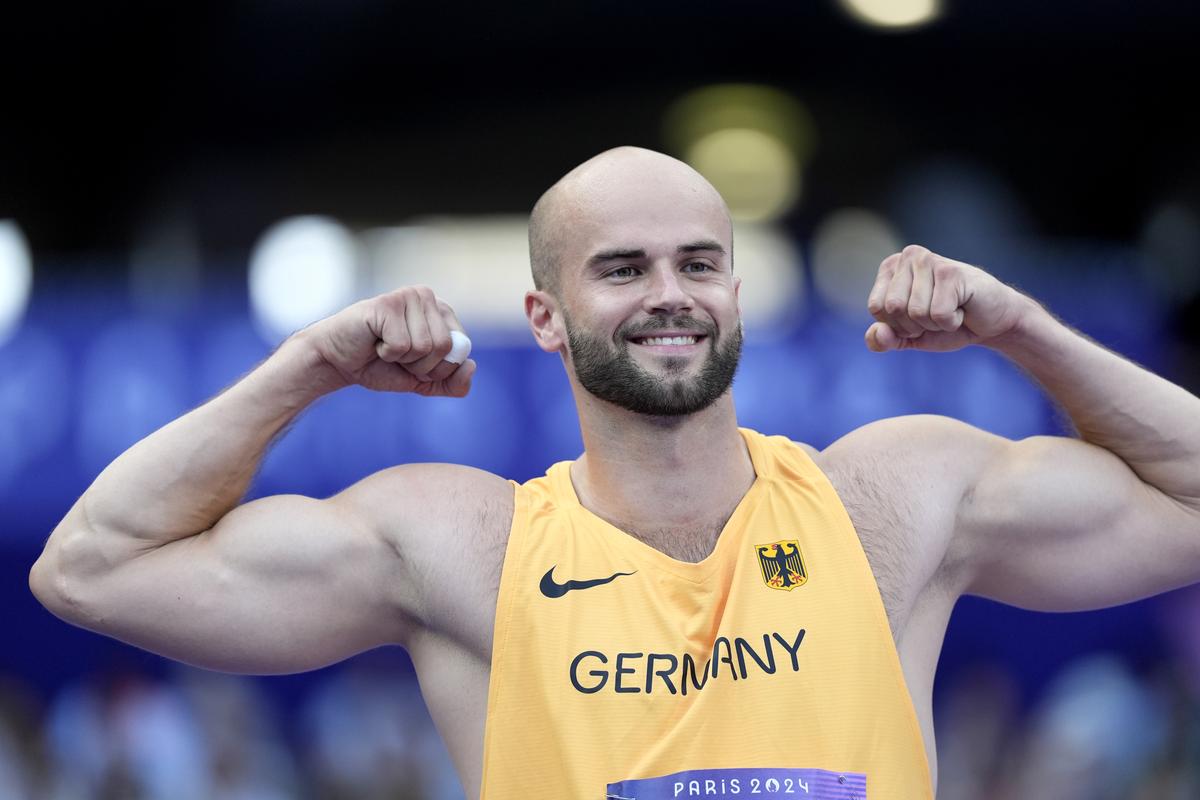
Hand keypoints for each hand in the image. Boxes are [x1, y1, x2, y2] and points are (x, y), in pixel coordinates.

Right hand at [300, 286, 475, 395]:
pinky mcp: (388, 303)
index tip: (414, 362)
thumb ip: (452, 383)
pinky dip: (386, 353)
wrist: (337, 362)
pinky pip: (402, 345)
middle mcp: (427, 296)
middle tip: (396, 355)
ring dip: (402, 359)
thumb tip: (471, 366)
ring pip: (425, 347)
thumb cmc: (380, 366)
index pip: (461, 349)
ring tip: (385, 347)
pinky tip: (374, 342)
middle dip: (420, 365)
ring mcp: (408, 296)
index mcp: (442, 311)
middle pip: (445, 348)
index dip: (438, 368)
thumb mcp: (423, 381)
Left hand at [865, 245, 1031, 352]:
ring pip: (916, 313)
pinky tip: (962, 307)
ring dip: (935, 324)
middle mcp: (908, 256)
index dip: (897, 325)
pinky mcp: (951, 272)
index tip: (918, 317)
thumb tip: (876, 334)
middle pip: (893, 309)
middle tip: (936, 314)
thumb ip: (885, 339)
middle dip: (915, 325)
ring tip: (950, 309)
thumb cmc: (947, 323)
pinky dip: (951, 322)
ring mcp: (930, 260)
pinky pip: (939, 315)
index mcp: (891, 267)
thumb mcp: (909, 337)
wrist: (992, 321)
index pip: (876, 308)